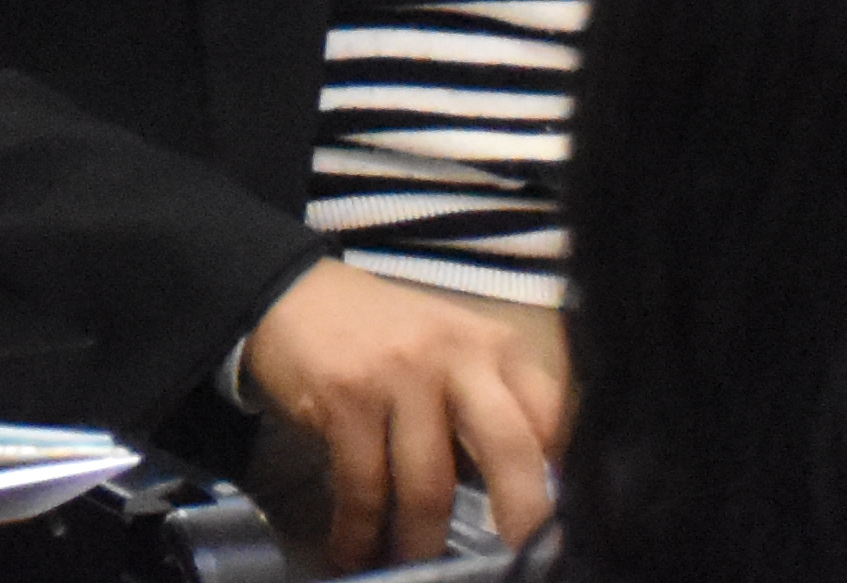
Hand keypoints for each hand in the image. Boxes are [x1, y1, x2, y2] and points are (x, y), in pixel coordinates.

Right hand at [240, 261, 563, 568]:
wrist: (286, 291)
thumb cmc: (382, 334)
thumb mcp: (451, 351)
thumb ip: (490, 405)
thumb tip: (525, 493)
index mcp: (494, 346)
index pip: (550, 420)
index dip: (560, 482)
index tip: (556, 530)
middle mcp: (456, 355)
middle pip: (510, 450)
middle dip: (522, 519)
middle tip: (522, 563)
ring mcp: (399, 375)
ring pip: (429, 486)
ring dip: (420, 541)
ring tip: (414, 566)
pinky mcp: (346, 397)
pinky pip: (363, 486)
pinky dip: (358, 530)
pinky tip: (352, 548)